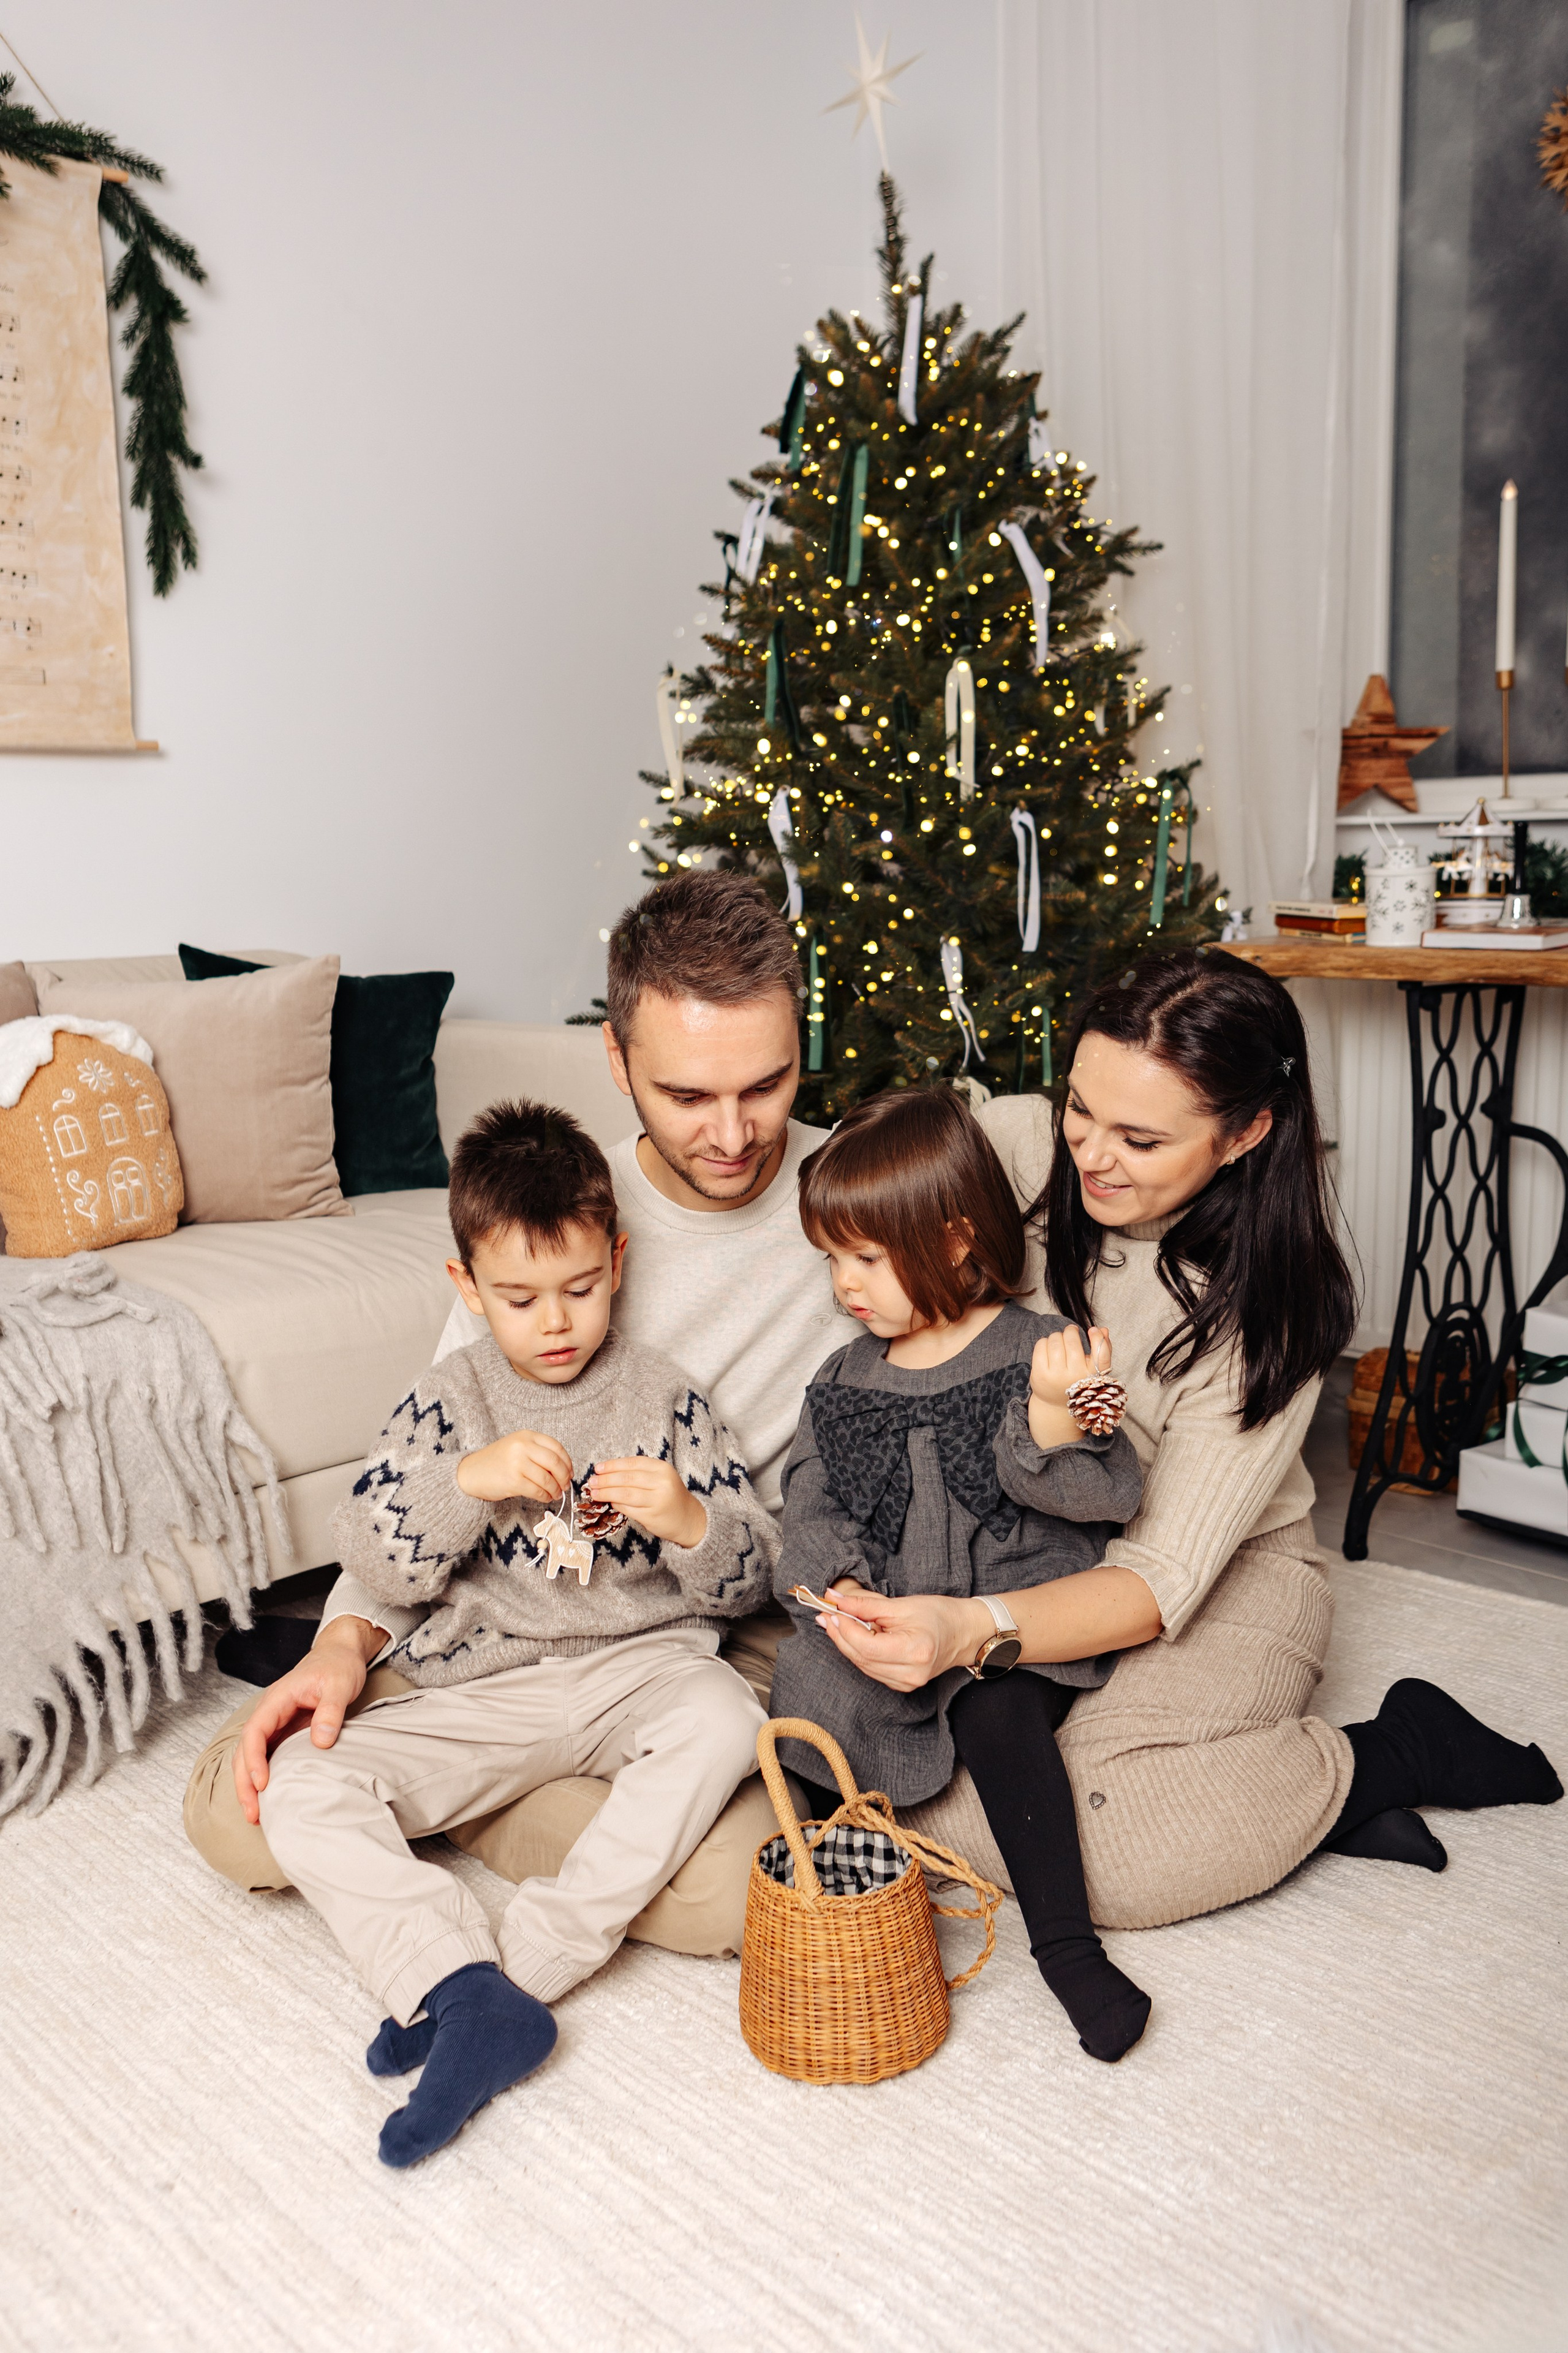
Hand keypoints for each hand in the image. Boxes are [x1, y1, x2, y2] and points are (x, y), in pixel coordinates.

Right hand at [232, 1616, 378, 1825]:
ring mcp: (276, 1723)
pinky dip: (263, 1777)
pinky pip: (268, 1756)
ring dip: (249, 1784)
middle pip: (246, 1749)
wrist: (340, 1655)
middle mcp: (270, 1713)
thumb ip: (331, 1711)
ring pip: (252, 1756)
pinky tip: (269, 1797)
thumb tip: (321, 1741)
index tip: (261, 1783)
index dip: (254, 1759)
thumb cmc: (338, 1666)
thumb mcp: (340, 1684)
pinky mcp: (285, 1732)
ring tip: (255, 1814)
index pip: (255, 1731)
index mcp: (277, 1699)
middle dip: (244, 1782)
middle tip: (253, 1812)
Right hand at [457, 1427, 574, 1504]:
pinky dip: (545, 1496)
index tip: (570, 1472)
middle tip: (565, 1485)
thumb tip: (564, 1469)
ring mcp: (518, 1463)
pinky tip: (545, 1497)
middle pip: (555, 1463)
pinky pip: (538, 1491)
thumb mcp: (517, 1447)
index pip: (556, 1447)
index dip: (567, 1462)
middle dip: (564, 1477)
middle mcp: (523, 1446)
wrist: (470, 1473)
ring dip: (555, 1490)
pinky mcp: (513, 1481)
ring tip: (555, 1494)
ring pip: (548, 1479)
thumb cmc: (496, 1462)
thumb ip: (538, 1452)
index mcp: (526, 1436)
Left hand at [587, 1456, 706, 1547]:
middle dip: (606, 1479)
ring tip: (595, 1493)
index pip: (632, 1463)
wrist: (688, 1518)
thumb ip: (639, 1474)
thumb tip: (607, 1473)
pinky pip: (628, 1509)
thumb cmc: (669, 1496)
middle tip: (592, 1481)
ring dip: (607, 1493)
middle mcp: (662, 1483)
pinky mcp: (652, 1516)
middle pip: (627, 1478)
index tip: (598, 1468)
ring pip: (625, 1494)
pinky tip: (610, 1503)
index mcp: (662, 1469)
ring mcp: (657, 1500)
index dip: (613, 1465)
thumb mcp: (660, 1478)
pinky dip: (616, 1505)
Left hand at [809, 1584, 992, 1693]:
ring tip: (835, 1623)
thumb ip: (866, 1605)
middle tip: (826, 1615)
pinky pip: (872, 1670)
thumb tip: (835, 1599)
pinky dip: (860, 1653)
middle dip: (840, 1636)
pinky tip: (854, 1637)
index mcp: (914, 1652)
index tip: (832, 1612)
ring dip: (847, 1645)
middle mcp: (910, 1673)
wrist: (963, 1633)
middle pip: (861, 1658)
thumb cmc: (938, 1615)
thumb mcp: (901, 1605)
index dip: (845, 1630)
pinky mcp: (903, 1685)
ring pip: (863, 1666)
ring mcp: (907, 1683)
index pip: (866, 1646)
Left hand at [1029, 1324, 1111, 1449]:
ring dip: (1057, 1336)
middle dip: (1071, 1331)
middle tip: (1071, 1332)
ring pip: (1055, 1340)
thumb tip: (1103, 1329)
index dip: (1098, 1338)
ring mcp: (1056, 1376)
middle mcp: (1075, 1377)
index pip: (1102, 1354)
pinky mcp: (1040, 1374)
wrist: (1055, 1404)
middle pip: (1072, 1341)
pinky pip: (1041, 1345)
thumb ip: (1103, 1349)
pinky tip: (1048, 1348)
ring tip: (1059, 1341)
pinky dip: (1045, 1341)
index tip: (1093, 1330)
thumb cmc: (1078, 1381)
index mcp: (1092, 1375)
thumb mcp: (1093, 1370)